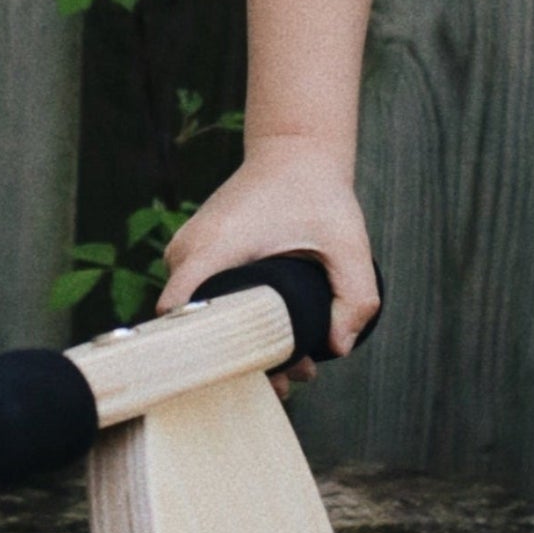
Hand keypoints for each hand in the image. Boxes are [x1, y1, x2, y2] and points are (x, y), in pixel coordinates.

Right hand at [159, 141, 380, 380]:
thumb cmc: (317, 193)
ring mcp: (185, 251)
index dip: (203, 351)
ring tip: (291, 365)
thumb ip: (355, 296)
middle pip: (192, 325)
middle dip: (237, 360)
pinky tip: (275, 340)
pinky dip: (232, 321)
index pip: (178, 312)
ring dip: (237, 343)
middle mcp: (187, 250)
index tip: (246, 373)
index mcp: (213, 247)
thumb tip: (338, 348)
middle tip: (290, 380)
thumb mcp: (347, 243)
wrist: (293, 151)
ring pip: (198, 314)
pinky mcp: (193, 253)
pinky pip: (201, 297)